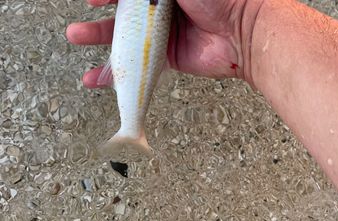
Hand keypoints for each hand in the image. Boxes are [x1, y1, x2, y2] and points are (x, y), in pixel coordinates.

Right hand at [66, 0, 262, 87]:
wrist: (245, 33)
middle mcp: (162, 9)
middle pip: (122, 13)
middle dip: (99, 16)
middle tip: (79, 21)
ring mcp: (163, 34)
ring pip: (125, 37)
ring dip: (98, 38)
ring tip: (75, 36)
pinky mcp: (167, 58)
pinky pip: (137, 64)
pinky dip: (117, 72)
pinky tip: (96, 77)